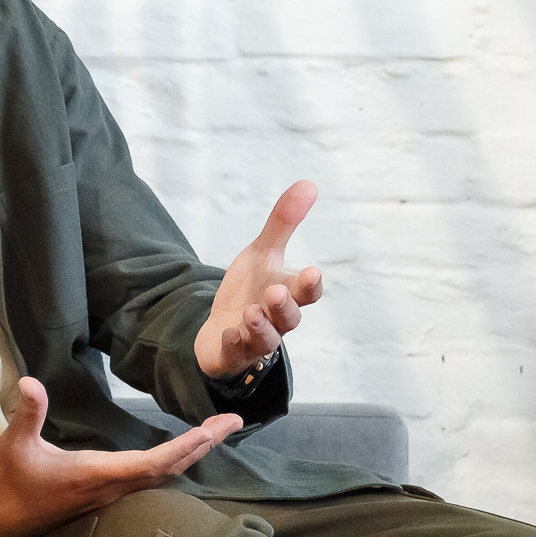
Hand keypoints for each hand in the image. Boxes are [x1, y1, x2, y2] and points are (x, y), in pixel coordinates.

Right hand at [0, 377, 241, 536]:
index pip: (154, 462)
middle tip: (232, 423)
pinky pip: (149, 480)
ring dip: (191, 454)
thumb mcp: (13, 444)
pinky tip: (178, 453)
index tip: (215, 430)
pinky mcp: (102, 495)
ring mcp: (108, 494)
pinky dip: (171, 462)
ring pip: (161, 476)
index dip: (187, 447)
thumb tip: (31, 382)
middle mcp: (110, 487)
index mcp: (96, 474)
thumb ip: (27, 413)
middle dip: (203, 446)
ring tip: (214, 433)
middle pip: (169, 469)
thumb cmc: (7, 484)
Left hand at [195, 180, 323, 379]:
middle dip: (285, 305)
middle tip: (276, 291)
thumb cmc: (251, 289)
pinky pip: (235, 353)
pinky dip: (233, 344)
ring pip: (266, 339)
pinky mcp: (232, 353)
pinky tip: (228, 332)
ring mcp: (255, 339)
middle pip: (289, 317)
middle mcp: (276, 320)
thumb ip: (283, 222)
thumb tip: (309, 183)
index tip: (312, 272)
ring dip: (260, 326)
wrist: (223, 328)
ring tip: (251, 311)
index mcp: (287, 294)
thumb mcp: (262, 253)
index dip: (310, 285)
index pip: (306, 292)